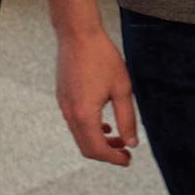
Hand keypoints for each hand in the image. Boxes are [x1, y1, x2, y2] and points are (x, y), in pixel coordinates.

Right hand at [54, 28, 138, 165]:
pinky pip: (75, 124)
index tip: (128, 159)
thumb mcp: (122, 89)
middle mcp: (70, 114)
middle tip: (126, 152)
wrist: (78, 35)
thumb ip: (127, 119)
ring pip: (80, 136)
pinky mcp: (62, 98)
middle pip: (86, 147)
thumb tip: (132, 143)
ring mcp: (63, 106)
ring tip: (119, 136)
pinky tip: (104, 124)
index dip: (114, 159)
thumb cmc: (103, 58)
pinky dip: (89, 130)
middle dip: (107, 153)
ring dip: (99, 141)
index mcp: (85, 115)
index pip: (97, 150)